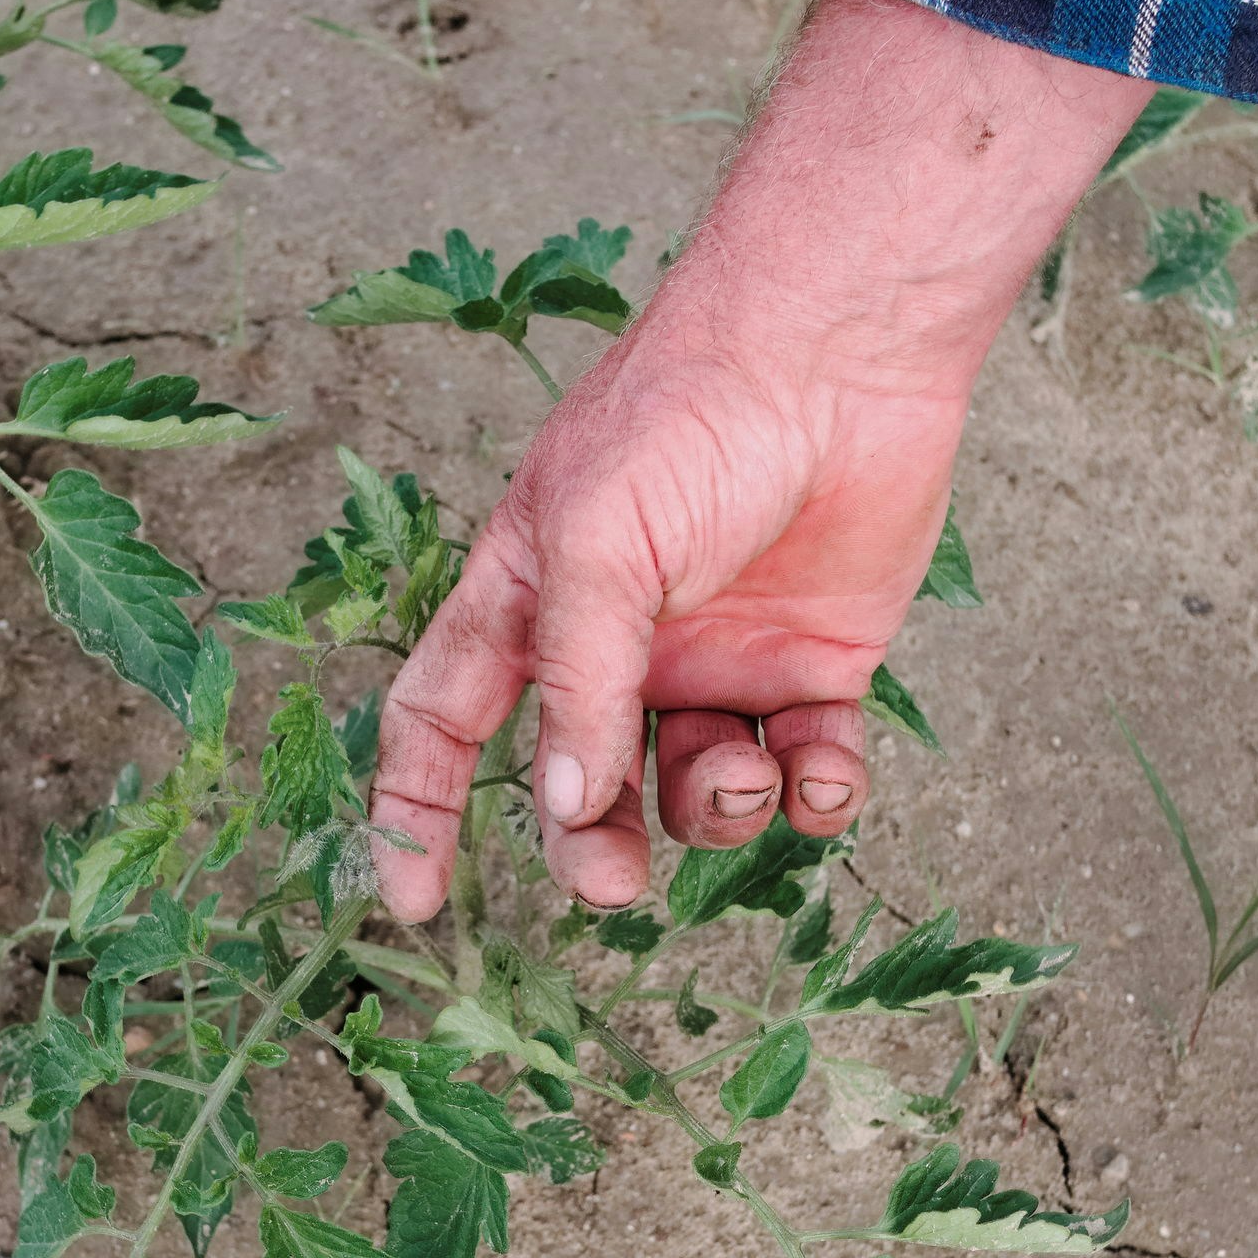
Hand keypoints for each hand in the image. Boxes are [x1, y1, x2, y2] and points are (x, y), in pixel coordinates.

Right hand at [370, 0, 1152, 921]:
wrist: (839, 355)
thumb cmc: (688, 421)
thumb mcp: (597, 546)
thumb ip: (579, 683)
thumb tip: (568, 809)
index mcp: (530, 602)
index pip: (445, 722)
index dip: (418, 812)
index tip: (418, 903)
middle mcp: (619, 645)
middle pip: (580, 787)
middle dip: (593, 848)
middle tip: (616, 887)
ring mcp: (719, 660)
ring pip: (697, 791)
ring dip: (714, 812)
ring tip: (743, 778)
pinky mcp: (818, 667)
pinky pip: (807, 770)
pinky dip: (815, 794)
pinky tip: (820, 772)